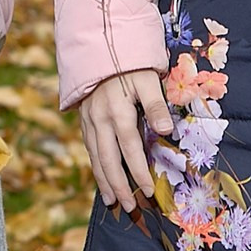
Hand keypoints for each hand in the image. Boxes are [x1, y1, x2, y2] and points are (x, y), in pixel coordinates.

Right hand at [77, 69, 171, 212]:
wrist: (97, 43)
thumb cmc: (128, 61)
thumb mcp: (147, 78)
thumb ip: (155, 104)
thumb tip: (167, 130)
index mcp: (117, 112)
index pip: (130, 149)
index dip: (139, 172)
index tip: (149, 192)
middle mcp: (99, 119)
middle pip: (107, 160)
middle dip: (119, 187)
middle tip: (130, 208)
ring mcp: (88, 119)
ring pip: (95, 157)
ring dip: (103, 181)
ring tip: (111, 201)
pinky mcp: (83, 117)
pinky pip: (88, 147)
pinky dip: (95, 165)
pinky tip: (100, 176)